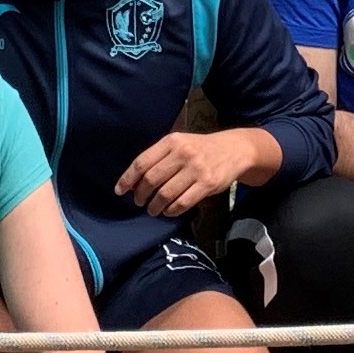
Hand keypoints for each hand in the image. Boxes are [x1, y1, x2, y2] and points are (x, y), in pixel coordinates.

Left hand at [117, 125, 254, 217]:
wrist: (234, 150)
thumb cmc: (200, 148)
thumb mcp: (179, 144)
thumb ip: (159, 158)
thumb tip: (133, 181)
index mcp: (172, 141)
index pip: (142, 162)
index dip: (128, 179)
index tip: (119, 191)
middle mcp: (183, 153)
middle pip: (152, 179)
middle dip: (140, 195)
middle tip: (139, 202)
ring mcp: (196, 169)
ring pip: (165, 194)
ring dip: (154, 206)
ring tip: (152, 210)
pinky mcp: (207, 184)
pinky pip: (182, 203)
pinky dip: (171, 210)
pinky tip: (168, 211)